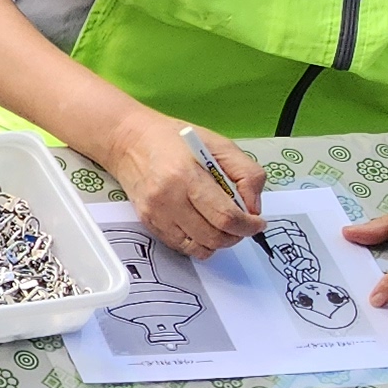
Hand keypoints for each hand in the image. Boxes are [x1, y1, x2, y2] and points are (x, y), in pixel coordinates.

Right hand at [92, 114, 260, 256]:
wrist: (130, 142)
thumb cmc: (174, 140)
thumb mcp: (219, 144)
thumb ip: (246, 173)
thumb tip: (253, 207)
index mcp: (186, 175)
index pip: (225, 215)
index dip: (248, 225)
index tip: (257, 223)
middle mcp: (168, 199)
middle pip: (213, 236)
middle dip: (236, 235)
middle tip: (243, 224)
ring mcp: (156, 214)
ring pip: (199, 248)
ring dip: (219, 241)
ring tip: (222, 224)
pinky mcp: (149, 223)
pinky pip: (183, 247)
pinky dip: (200, 242)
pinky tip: (202, 224)